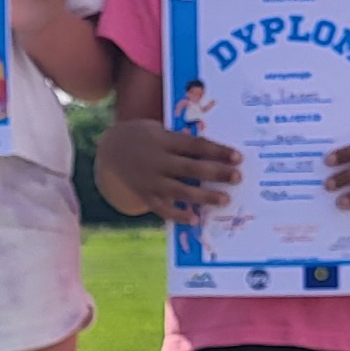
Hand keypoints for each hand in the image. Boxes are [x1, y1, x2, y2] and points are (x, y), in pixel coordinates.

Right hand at [94, 119, 240, 222]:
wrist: (112, 150)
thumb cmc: (147, 138)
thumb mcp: (161, 131)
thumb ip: (183, 143)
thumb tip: (215, 156)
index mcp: (164, 140)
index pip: (196, 146)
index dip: (217, 152)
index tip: (237, 157)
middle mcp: (157, 161)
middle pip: (192, 168)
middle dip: (217, 173)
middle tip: (237, 178)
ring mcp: (150, 180)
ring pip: (181, 191)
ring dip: (204, 197)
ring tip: (224, 199)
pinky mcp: (145, 196)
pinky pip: (163, 209)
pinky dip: (178, 215)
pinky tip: (195, 218)